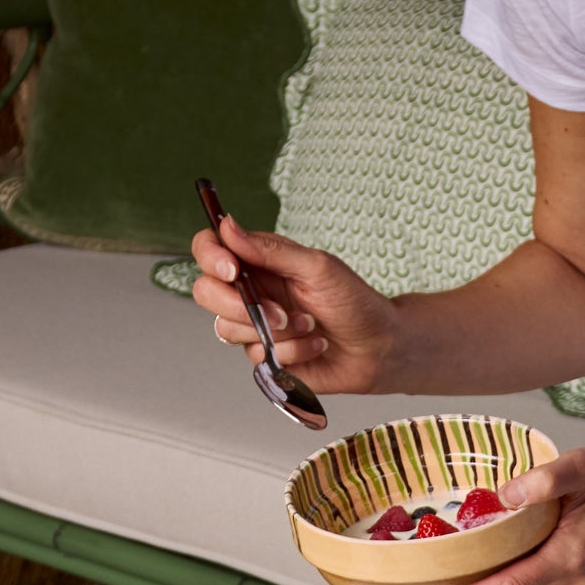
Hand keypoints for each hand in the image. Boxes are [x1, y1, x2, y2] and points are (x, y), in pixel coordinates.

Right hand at [190, 216, 397, 394]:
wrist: (378, 349)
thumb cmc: (353, 302)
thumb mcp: (317, 267)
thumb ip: (270, 249)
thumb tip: (227, 226)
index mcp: (258, 261)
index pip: (209, 249)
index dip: (210, 257)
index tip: (232, 269)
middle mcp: (250, 292)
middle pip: (206, 292)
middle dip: (238, 305)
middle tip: (278, 313)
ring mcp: (255, 327)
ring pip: (228, 329)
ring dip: (276, 331)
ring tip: (311, 326)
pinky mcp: (266, 358)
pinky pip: (256, 356)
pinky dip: (290, 352)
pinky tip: (314, 345)